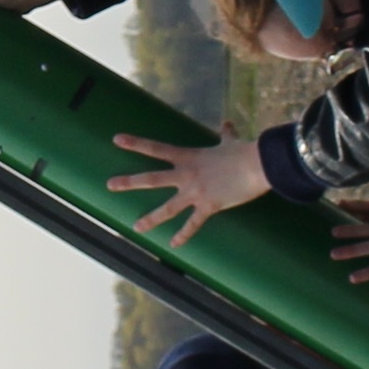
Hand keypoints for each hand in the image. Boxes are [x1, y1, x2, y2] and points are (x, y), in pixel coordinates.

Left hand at [108, 130, 271, 241]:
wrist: (258, 164)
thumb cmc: (244, 152)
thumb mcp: (230, 142)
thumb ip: (225, 133)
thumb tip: (227, 123)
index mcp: (189, 157)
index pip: (156, 148)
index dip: (135, 143)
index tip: (116, 139)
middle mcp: (186, 175)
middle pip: (151, 179)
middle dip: (129, 182)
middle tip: (110, 184)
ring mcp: (195, 192)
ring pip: (167, 208)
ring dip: (150, 218)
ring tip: (136, 227)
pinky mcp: (208, 206)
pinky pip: (192, 224)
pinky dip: (183, 235)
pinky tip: (173, 245)